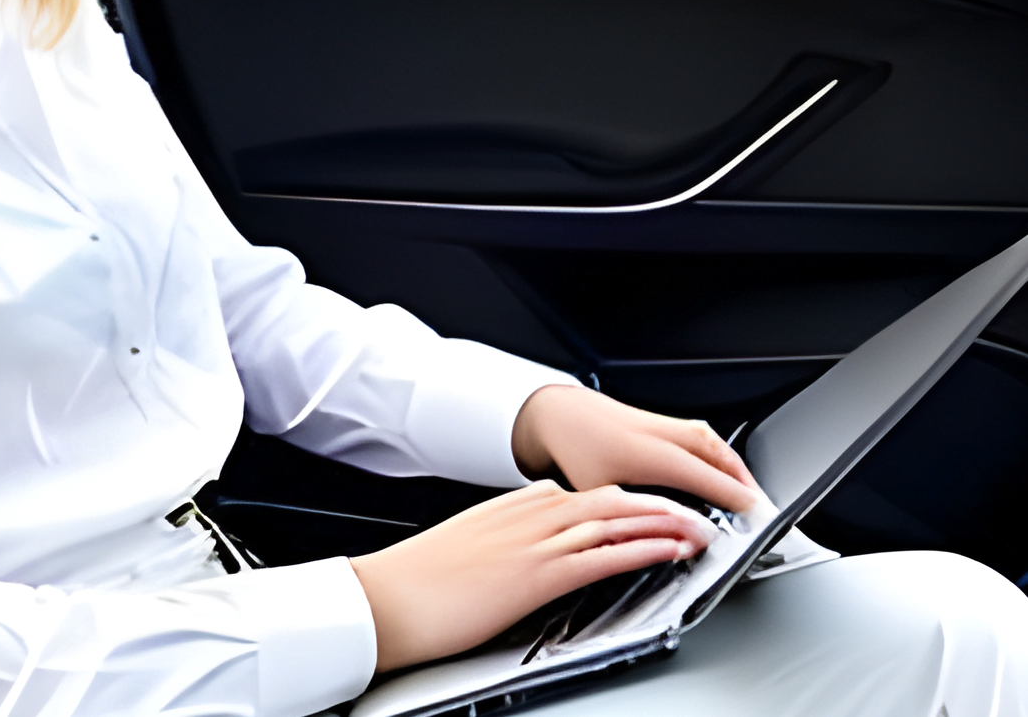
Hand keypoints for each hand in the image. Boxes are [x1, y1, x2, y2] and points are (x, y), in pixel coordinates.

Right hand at [349, 480, 716, 670]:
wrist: (389, 596)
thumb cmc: (420, 579)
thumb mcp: (470, 545)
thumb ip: (506, 539)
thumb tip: (527, 551)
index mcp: (513, 506)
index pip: (583, 493)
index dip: (626, 499)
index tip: (652, 506)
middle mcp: (529, 513)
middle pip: (609, 498)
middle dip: (657, 503)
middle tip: (693, 512)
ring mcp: (535, 541)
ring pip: (615, 520)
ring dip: (664, 523)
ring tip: (699, 529)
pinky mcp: (538, 573)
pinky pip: (604, 556)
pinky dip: (644, 549)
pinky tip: (669, 552)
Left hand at [511, 384, 758, 514]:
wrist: (558, 412)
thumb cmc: (574, 451)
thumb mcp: (598, 495)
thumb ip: (631, 519)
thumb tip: (661, 541)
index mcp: (649, 454)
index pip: (707, 478)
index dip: (735, 500)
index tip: (756, 517)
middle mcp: (663, 434)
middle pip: (718, 458)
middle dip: (744, 484)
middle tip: (764, 512)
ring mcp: (665, 423)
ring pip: (713, 444)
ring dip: (735, 469)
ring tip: (750, 494)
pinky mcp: (663, 420)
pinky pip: (703, 437)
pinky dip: (720, 455)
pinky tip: (723, 470)